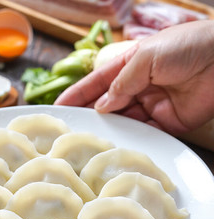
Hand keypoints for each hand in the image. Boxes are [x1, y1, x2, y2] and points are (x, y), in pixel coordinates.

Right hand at [54, 20, 213, 135]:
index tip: (59, 107)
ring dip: (106, 130)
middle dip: (88, 116)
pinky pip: (142, 132)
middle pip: (106, 104)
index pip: (96, 82)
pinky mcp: (164, 122)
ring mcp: (149, 105)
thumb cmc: (188, 46)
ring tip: (86, 140)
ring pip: (121, 121)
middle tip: (69, 129)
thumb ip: (122, 83)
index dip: (77, 94)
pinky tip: (114, 144)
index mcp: (129, 66)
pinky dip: (128, 138)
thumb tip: (102, 107)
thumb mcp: (147, 57)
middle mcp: (136, 87)